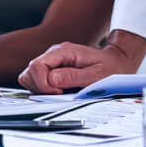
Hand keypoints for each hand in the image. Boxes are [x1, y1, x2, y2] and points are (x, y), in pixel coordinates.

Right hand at [19, 31, 145, 93]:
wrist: (116, 61)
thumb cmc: (109, 67)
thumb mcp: (96, 74)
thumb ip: (73, 77)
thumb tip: (52, 80)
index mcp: (63, 51)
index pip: (36, 66)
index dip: (43, 84)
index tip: (59, 93)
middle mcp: (53, 54)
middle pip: (29, 72)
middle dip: (40, 88)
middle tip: (60, 94)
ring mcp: (51, 62)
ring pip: (30, 77)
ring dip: (41, 89)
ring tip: (61, 93)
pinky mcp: (51, 70)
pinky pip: (37, 81)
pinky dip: (44, 89)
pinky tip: (60, 92)